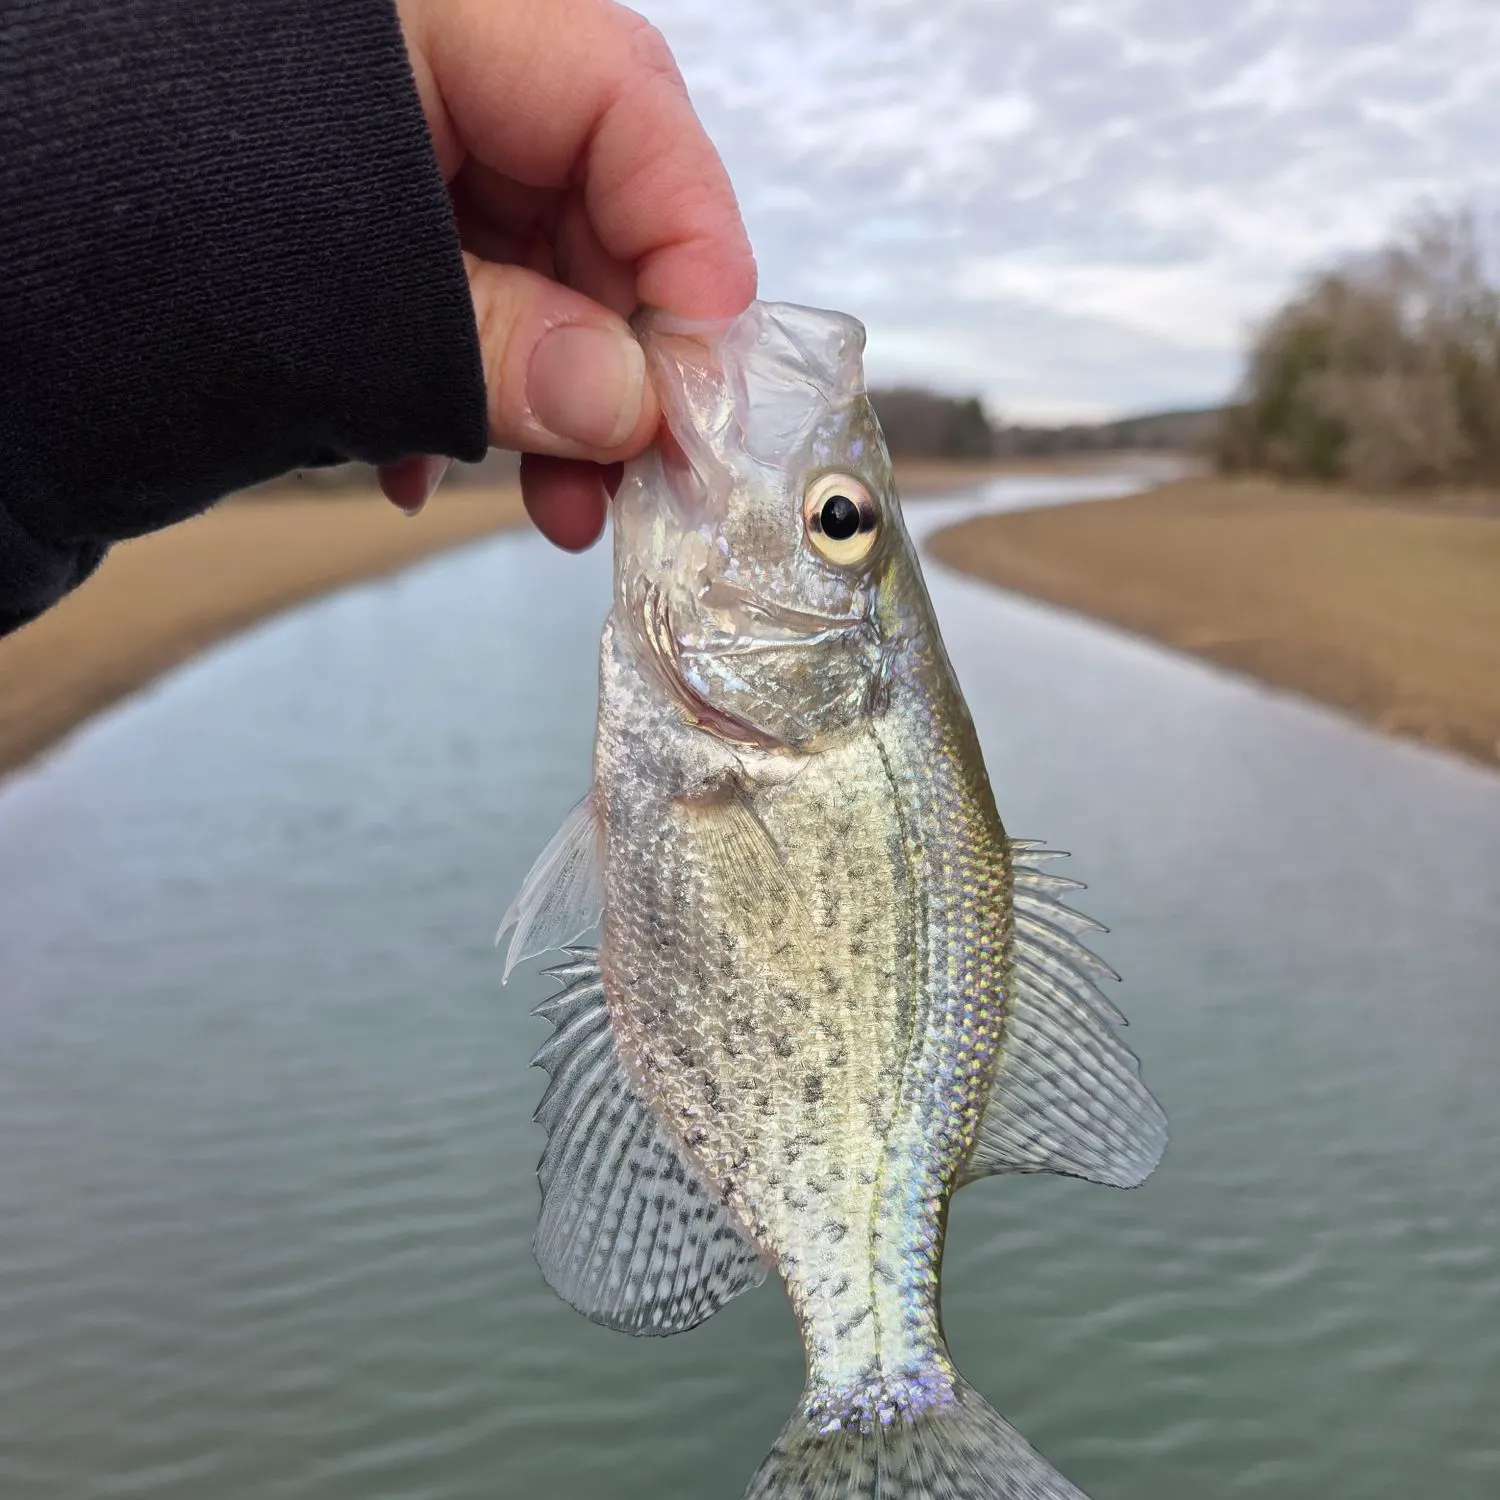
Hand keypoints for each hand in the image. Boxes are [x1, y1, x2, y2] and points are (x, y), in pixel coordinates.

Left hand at [379, 0, 754, 547]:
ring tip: (558, 509)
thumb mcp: (342, 307)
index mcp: (430, 21)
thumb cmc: (117, 250)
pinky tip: (425, 470)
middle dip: (616, 359)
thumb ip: (499, 347)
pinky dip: (457, 388)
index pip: (620, 97)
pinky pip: (451, 293)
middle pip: (590, 201)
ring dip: (547, 399)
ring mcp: (384, 147)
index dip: (689, 241)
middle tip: (639, 479)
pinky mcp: (352, 220)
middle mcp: (422, 71)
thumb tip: (632, 408)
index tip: (707, 379)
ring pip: (527, 266)